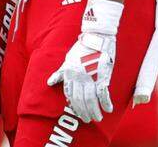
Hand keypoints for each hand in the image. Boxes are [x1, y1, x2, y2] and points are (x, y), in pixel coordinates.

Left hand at [47, 0, 121, 122]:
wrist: (96, 37)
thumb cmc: (81, 48)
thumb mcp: (67, 60)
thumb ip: (60, 73)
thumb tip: (49, 83)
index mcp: (69, 73)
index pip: (69, 94)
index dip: (73, 105)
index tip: (77, 113)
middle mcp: (78, 77)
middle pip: (80, 99)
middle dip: (84, 111)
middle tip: (88, 119)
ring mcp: (90, 77)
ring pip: (91, 99)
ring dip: (94, 110)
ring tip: (97, 118)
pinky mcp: (102, 76)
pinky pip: (103, 93)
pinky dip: (106, 103)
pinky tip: (108, 109)